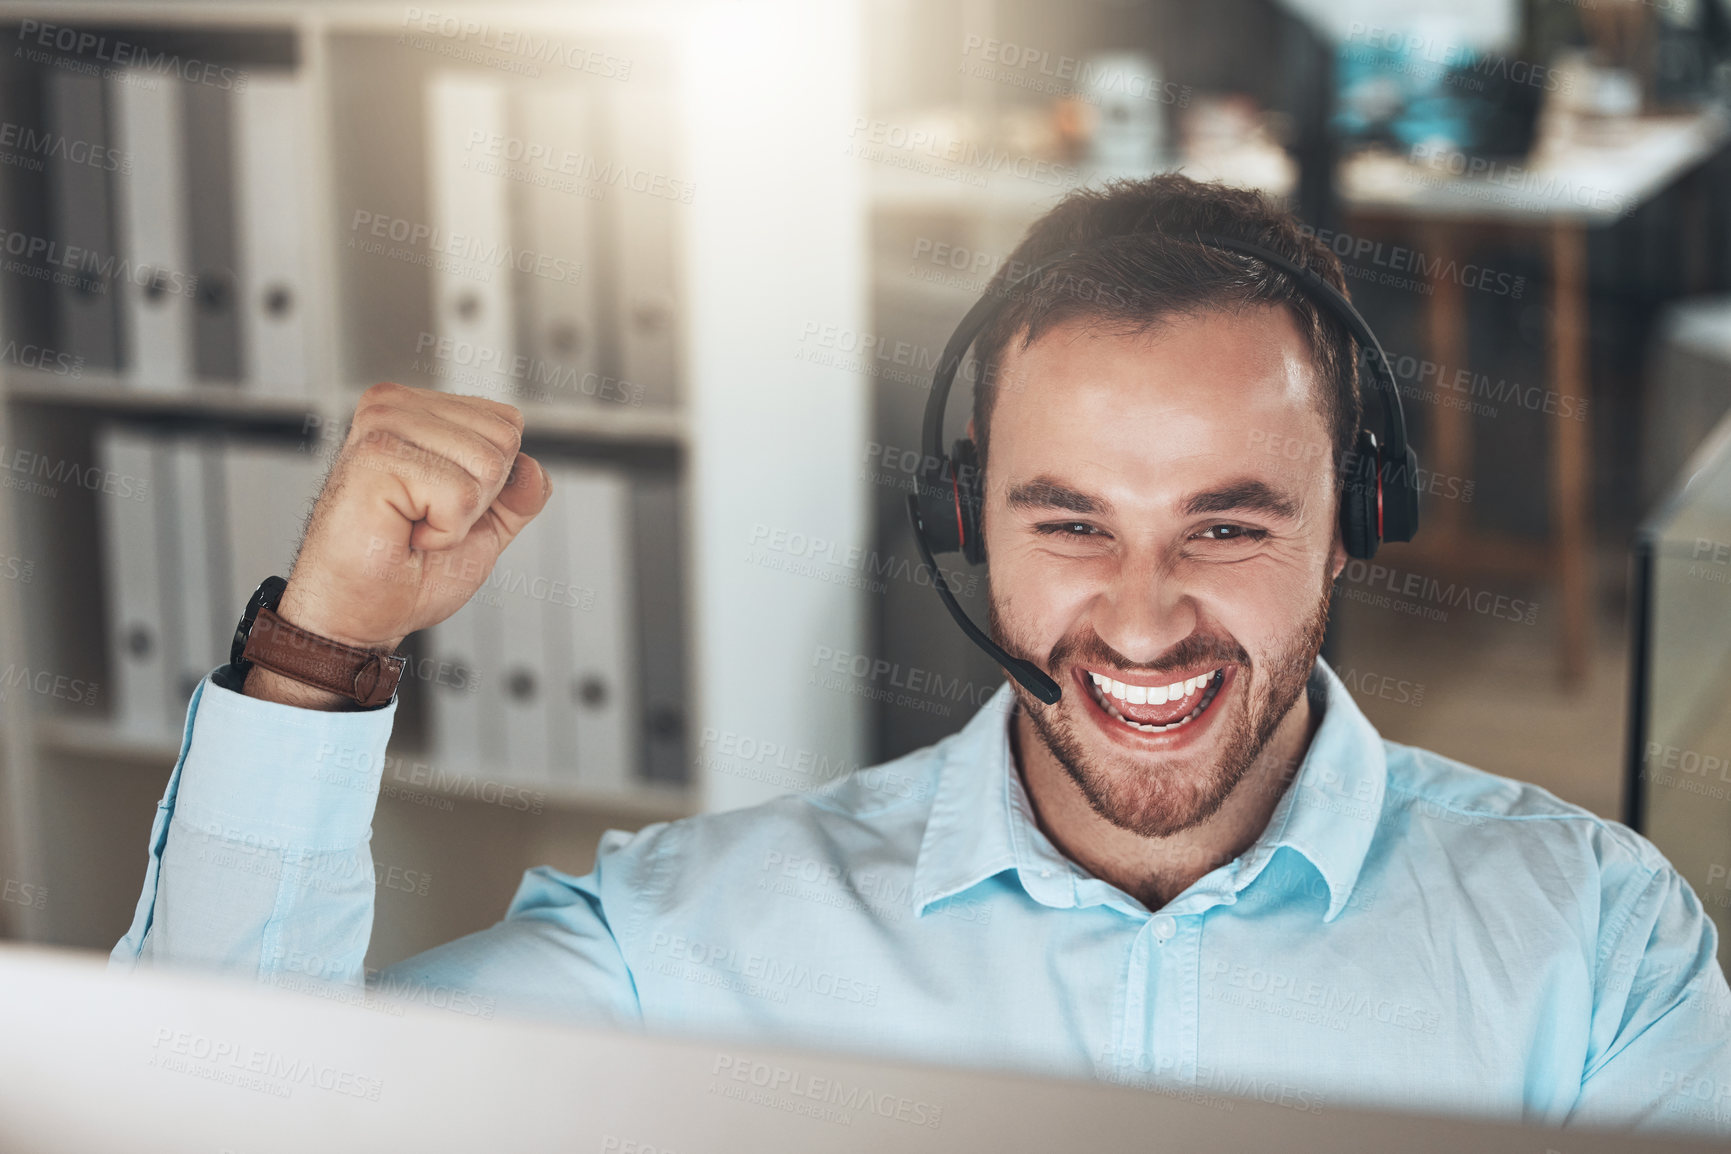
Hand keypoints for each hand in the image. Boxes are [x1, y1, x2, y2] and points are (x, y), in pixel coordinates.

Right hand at [246, 382, 550, 708]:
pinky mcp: (377, 458)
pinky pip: (461, 495)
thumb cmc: (406, 569)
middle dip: (479, 499)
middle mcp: (395, 406)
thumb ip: (519, 493)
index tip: (440, 506)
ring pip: (488, 466)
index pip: (507, 424)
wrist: (360, 613)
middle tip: (423, 520)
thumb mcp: (484, 525)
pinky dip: (443, 531)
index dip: (492, 483)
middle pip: (504, 441)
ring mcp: (382, 427)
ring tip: (411, 525)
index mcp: (417, 409)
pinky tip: (403, 532)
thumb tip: (535, 469)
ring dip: (459, 517)